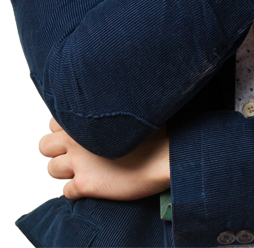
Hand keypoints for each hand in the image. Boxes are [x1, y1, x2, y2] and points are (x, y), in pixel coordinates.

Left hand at [39, 117, 169, 200]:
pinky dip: (77, 190)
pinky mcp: (86, 185)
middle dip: (58, 150)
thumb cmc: (153, 128)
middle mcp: (76, 139)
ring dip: (66, 170)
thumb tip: (107, 105)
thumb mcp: (128, 109)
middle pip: (46, 145)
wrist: (164, 154)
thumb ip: (108, 108)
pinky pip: (67, 191)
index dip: (65, 129)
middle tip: (78, 153)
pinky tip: (95, 184)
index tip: (79, 133)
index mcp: (84, 117)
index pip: (54, 122)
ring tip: (86, 169)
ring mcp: (79, 163)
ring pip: (52, 169)